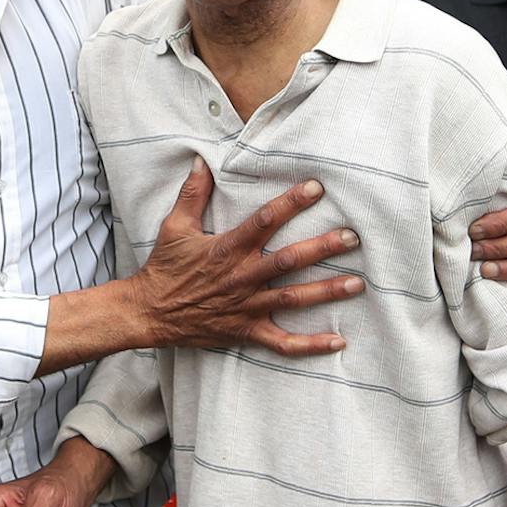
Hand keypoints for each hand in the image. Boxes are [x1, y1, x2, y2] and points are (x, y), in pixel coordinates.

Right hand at [130, 159, 361, 355]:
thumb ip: (192, 193)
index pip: (264, 221)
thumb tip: (201, 161)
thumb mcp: (175, 226)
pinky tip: (338, 341)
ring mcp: (245, 307)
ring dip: (326, 291)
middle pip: (287, 261)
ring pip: (292, 300)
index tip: (317, 188)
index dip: (291, 203)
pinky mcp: (246, 332)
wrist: (149, 312)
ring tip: (357, 283)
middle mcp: (241, 277)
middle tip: (352, 237)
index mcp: (227, 249)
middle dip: (321, 248)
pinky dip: (310, 345)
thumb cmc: (164, 268)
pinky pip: (282, 343)